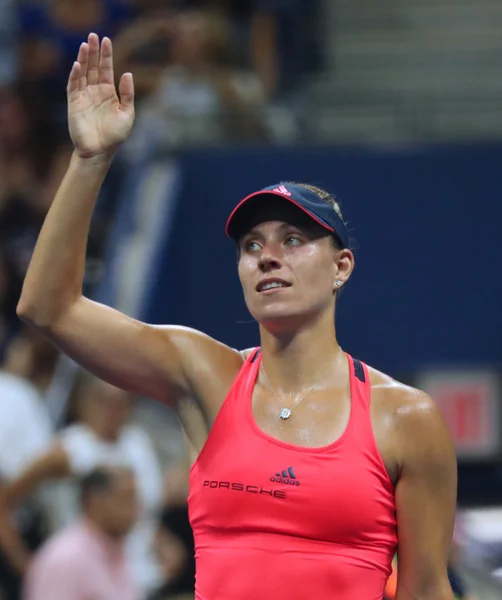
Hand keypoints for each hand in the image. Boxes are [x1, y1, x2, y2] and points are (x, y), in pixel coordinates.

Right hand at [67, 33, 134, 158]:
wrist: (100, 151)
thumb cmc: (115, 135)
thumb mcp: (127, 114)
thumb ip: (128, 94)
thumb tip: (127, 73)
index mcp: (109, 93)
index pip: (106, 69)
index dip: (106, 55)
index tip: (106, 40)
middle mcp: (95, 92)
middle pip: (93, 67)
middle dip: (94, 52)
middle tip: (93, 35)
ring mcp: (84, 96)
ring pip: (83, 73)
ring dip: (83, 59)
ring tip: (85, 45)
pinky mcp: (74, 104)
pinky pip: (73, 86)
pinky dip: (74, 75)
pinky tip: (77, 65)